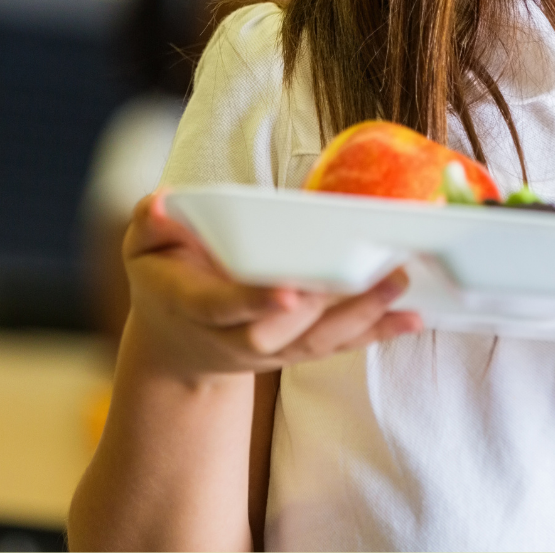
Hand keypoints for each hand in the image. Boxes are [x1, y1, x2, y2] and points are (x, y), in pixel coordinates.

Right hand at [122, 192, 420, 382]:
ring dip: (362, 315)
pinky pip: (340, 345)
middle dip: (326, 306)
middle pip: (282, 330)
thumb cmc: (164, 281)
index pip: (225, 306)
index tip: (289, 292)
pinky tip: (414, 318)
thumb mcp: (140, 250)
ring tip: (398, 283)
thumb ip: (149, 225)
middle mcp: (235, 336)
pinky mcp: (297, 351)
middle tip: (365, 273)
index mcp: (195, 306)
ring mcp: (270, 349)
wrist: (177, 346)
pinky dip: (378, 333)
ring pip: (318, 340)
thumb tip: (162, 204)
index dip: (256, 301)